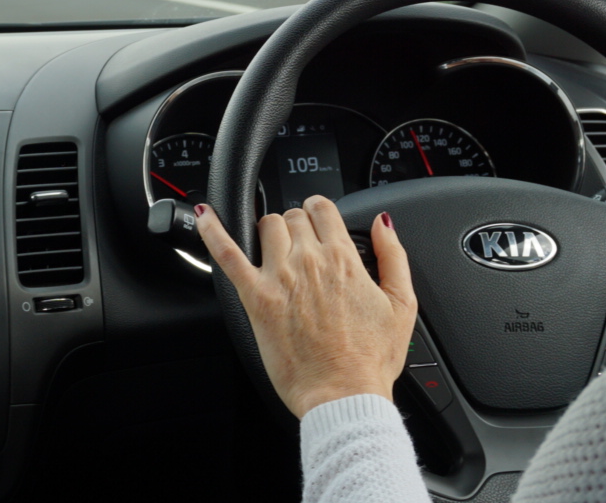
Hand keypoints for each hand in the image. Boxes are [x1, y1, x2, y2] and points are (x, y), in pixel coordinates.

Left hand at [196, 196, 417, 418]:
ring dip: (270, 232)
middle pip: (293, 217)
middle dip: (297, 226)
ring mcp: (279, 276)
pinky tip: (204, 215)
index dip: (319, 212)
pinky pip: (227, 254)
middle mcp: (309, 260)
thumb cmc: (370, 360)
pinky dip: (212, 230)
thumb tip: (384, 223)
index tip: (317, 221)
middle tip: (301, 249)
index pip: (322, 209)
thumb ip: (394, 256)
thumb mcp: (402, 305)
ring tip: (274, 250)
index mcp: (343, 259)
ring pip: (266, 226)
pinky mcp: (255, 297)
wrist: (343, 396)